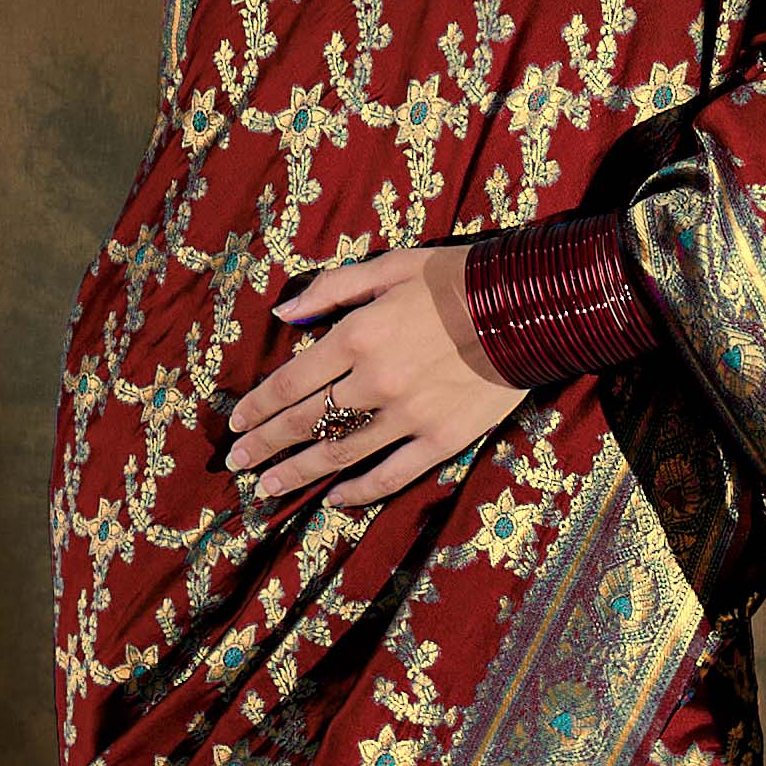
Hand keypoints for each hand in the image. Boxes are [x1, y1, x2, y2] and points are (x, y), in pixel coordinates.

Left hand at [227, 242, 519, 514]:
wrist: (528, 307)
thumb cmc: (454, 279)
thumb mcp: (388, 267)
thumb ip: (331, 290)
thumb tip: (283, 313)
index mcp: (356, 337)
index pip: (291, 382)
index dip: (258, 406)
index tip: (237, 424)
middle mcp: (375, 382)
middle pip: (305, 422)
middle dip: (265, 446)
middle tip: (237, 464)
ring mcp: (408, 416)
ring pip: (339, 454)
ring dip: (298, 474)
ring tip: (268, 489)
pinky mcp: (441, 440)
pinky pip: (390, 474)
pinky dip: (358, 491)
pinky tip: (333, 499)